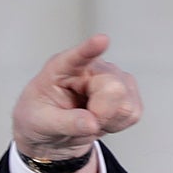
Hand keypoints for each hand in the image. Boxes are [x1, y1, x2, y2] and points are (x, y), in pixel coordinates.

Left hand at [11, 34, 143, 170]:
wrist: (49, 131)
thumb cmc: (39, 118)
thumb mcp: (41, 123)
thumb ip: (66, 123)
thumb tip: (92, 123)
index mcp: (62, 68)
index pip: (77, 56)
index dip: (90, 48)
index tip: (101, 40)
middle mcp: (91, 68)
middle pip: (113, 88)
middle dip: (102, 113)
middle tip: (84, 121)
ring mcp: (112, 78)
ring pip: (126, 103)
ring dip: (109, 120)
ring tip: (89, 119)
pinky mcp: (126, 93)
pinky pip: (133, 113)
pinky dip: (118, 124)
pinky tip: (102, 120)